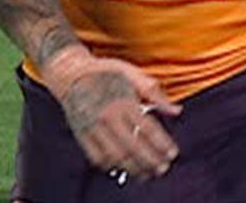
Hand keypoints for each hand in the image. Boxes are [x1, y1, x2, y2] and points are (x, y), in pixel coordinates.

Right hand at [41, 46, 181, 180]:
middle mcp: (107, 116)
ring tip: (145, 174)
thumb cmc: (104, 71)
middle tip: (162, 169)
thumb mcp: (131, 73)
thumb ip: (154, 92)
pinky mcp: (80, 133)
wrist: (69, 72)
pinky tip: (121, 168)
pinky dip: (110, 165)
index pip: (147, 129)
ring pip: (116, 155)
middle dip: (151, 161)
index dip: (162, 144)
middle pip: (133, 147)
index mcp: (122, 100)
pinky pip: (96, 156)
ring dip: (133, 168)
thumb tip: (177, 111)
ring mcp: (92, 126)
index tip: (172, 154)